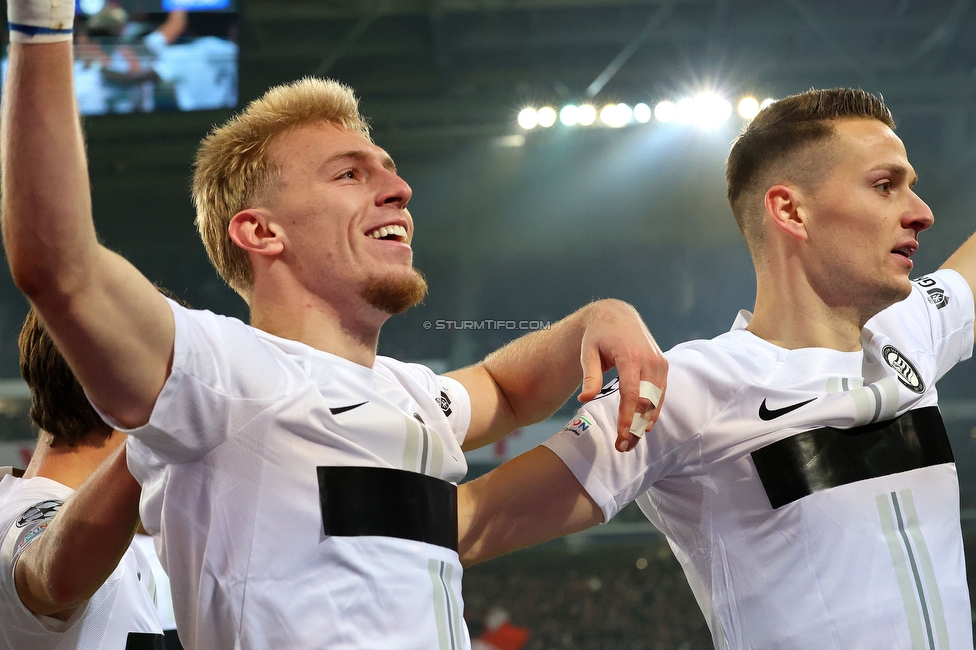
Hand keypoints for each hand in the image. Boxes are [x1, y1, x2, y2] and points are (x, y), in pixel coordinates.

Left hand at [577, 300, 666, 451]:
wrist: (617, 315)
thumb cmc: (598, 335)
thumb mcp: (587, 352)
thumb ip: (589, 376)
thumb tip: (585, 399)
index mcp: (630, 355)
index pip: (632, 394)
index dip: (628, 417)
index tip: (622, 436)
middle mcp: (650, 360)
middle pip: (647, 402)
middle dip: (637, 427)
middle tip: (623, 447)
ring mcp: (659, 363)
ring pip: (657, 401)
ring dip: (646, 423)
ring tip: (631, 442)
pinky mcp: (663, 366)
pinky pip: (661, 394)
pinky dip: (653, 411)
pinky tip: (644, 427)